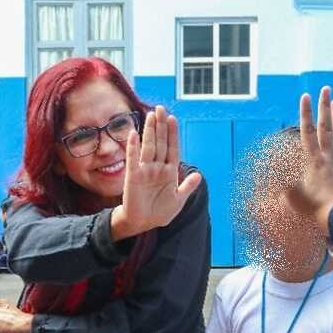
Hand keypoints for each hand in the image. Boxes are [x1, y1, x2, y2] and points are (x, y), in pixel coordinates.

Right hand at [110, 106, 202, 239]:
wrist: (143, 223)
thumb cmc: (160, 212)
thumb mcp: (178, 200)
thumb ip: (187, 187)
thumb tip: (199, 175)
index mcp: (169, 171)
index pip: (172, 148)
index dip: (172, 134)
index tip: (173, 119)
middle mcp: (157, 167)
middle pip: (160, 143)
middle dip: (161, 126)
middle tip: (161, 109)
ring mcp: (145, 170)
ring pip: (149, 147)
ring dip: (150, 131)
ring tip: (151, 115)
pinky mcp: (133, 176)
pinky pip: (133, 159)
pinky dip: (133, 147)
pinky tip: (133, 134)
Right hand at [286, 87, 332, 234]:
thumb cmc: (313, 210)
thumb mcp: (292, 198)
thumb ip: (283, 186)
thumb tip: (272, 179)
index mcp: (312, 161)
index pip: (307, 132)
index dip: (306, 113)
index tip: (305, 97)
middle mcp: (327, 158)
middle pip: (325, 128)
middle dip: (324, 107)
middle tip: (325, 89)